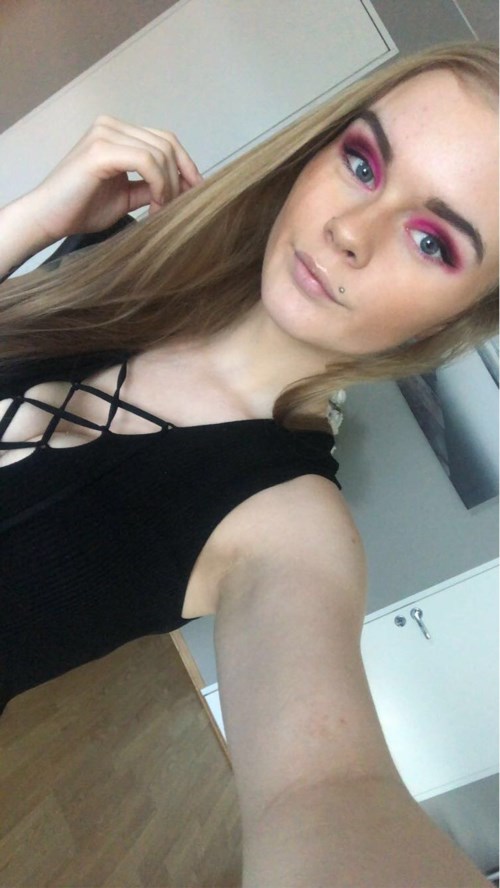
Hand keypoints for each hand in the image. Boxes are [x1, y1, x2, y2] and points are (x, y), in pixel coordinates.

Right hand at [27, 114, 203, 242]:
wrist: (48, 218)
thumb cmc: (81, 208)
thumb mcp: (126, 197)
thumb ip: (150, 186)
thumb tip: (182, 189)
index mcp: (118, 133)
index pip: (165, 140)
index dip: (186, 166)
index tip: (196, 193)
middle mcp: (112, 126)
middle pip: (167, 143)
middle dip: (181, 177)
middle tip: (177, 207)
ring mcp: (105, 134)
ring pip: (160, 152)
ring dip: (169, 185)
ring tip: (160, 210)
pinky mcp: (101, 150)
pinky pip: (146, 161)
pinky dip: (158, 184)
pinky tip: (154, 205)